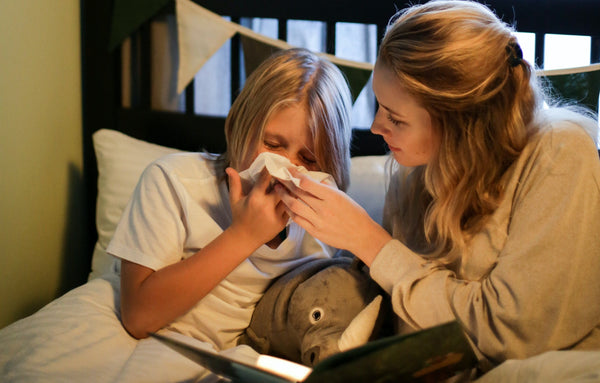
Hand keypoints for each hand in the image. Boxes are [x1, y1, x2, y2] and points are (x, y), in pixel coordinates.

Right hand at [226, 167, 288, 247]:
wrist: (244, 238)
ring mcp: (275, 216)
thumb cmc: (239, 217)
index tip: (275, 163)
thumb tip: (229, 168)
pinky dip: (292, 202)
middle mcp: (266, 206)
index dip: (271, 169)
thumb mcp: (234, 200)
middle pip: (281, 188)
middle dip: (284, 179)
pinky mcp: (282, 223)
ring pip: (288, 198)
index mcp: (255, 198)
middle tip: (288, 172)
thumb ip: (234, 183)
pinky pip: (290, 209)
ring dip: (290, 190)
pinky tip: (293, 196)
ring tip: (293, 182)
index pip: (265, 179)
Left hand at [275, 168, 390, 264]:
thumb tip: (316, 181)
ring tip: (278, 189)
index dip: (295, 174)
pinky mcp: (315, 232)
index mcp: (332, 196)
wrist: (361, 236)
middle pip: (298, 193)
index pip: (307, 183)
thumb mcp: (343, 197)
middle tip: (278, 176)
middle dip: (285, 183)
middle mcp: (323, 208)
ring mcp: (318, 221)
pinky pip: (297, 219)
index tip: (288, 169)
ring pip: (294, 206)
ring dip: (284, 196)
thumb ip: (328, 189)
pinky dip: (290, 211)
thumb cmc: (354, 214)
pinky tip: (286, 205)